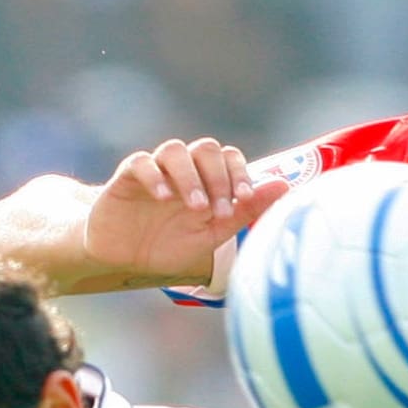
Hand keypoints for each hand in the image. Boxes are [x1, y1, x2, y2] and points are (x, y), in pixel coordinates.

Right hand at [76, 137, 288, 290]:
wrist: (122, 258)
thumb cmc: (169, 245)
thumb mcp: (212, 235)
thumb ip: (245, 210)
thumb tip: (285, 186)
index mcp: (207, 181)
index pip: (230, 158)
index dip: (239, 174)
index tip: (242, 200)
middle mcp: (184, 170)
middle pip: (207, 148)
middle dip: (218, 178)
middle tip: (217, 211)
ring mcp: (156, 170)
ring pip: (176, 150)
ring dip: (190, 176)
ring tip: (195, 207)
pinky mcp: (127, 177)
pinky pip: (141, 162)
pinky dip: (155, 176)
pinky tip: (163, 198)